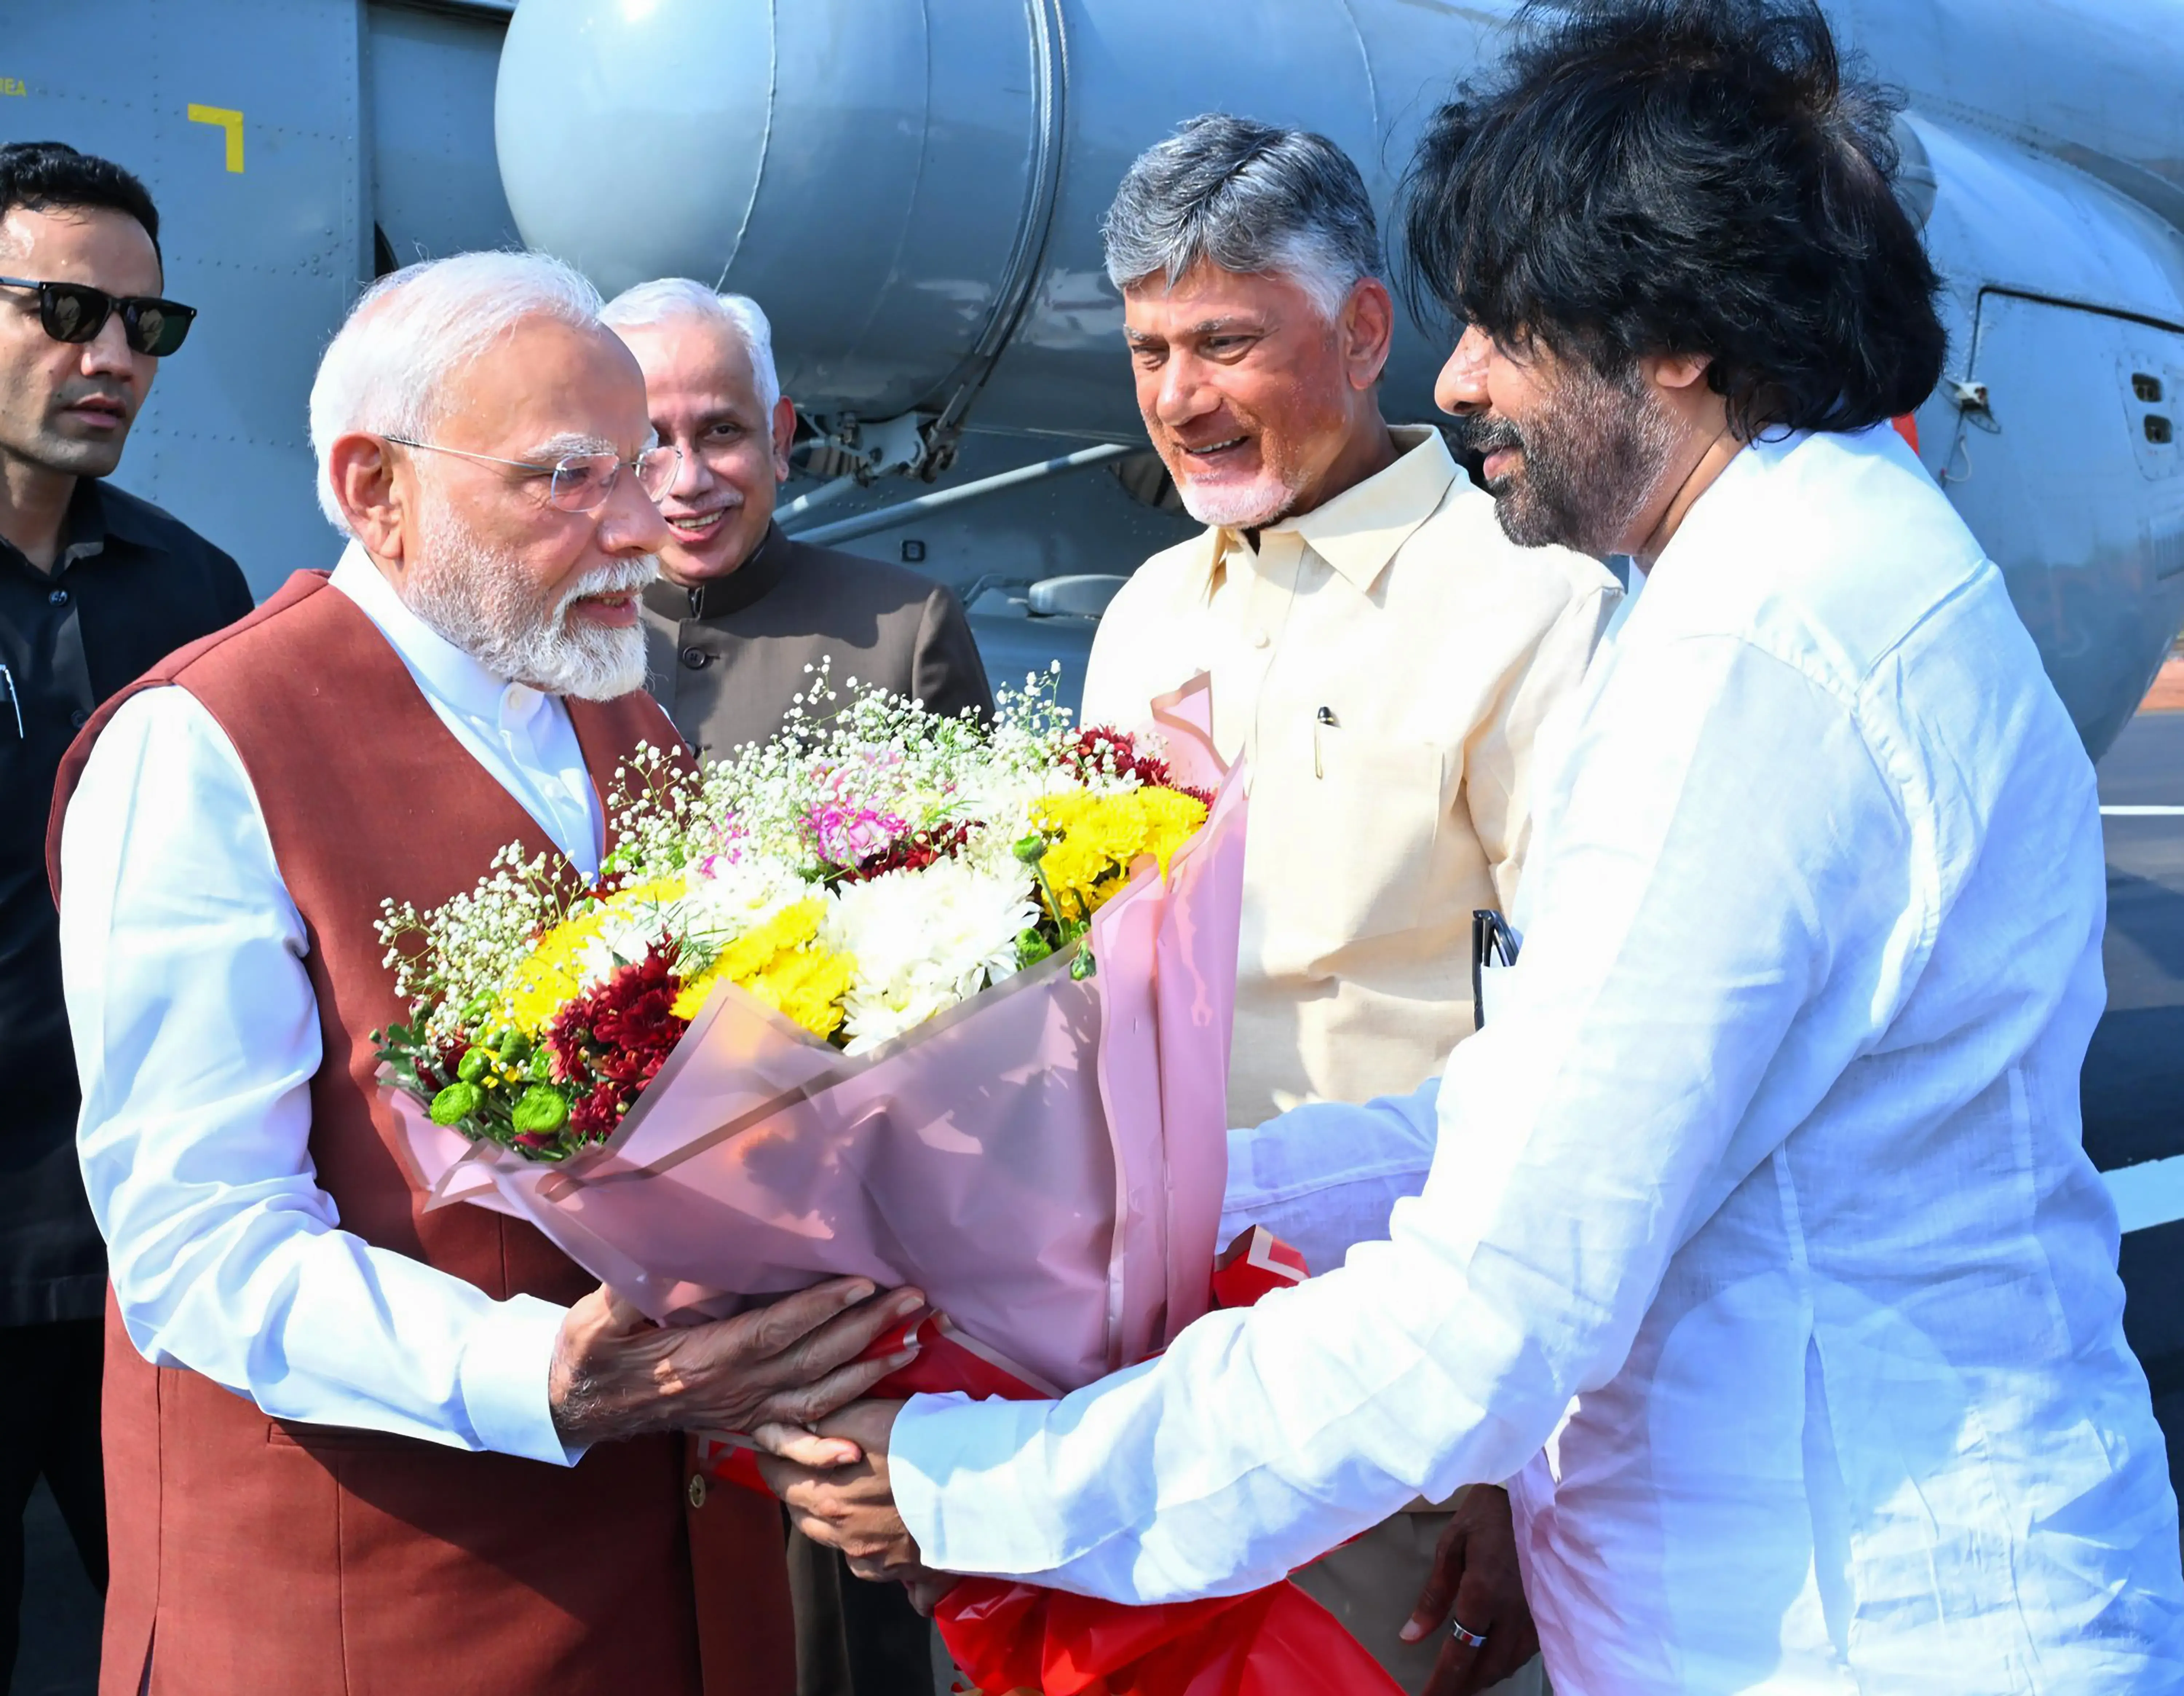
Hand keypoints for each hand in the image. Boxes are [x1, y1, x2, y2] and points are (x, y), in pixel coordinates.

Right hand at [548, 1279, 922, 1456]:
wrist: (580, 1405)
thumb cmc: (591, 1354)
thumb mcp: (595, 1320)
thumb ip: (625, 1293)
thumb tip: (646, 1260)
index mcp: (706, 1358)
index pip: (774, 1328)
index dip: (818, 1307)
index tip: (860, 1282)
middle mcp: (734, 1389)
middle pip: (812, 1358)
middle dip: (866, 1328)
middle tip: (915, 1299)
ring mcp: (742, 1411)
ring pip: (815, 1395)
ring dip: (866, 1370)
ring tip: (913, 1342)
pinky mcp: (742, 1425)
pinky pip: (789, 1442)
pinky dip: (822, 1447)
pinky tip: (855, 1449)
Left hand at [756, 1400, 924, 1581]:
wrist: (983, 1486)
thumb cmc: (925, 1444)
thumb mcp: (870, 1417)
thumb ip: (827, 1423)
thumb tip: (796, 1426)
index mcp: (826, 1498)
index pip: (777, 1479)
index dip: (773, 1459)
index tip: (776, 1446)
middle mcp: (843, 1536)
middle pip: (802, 1513)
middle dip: (798, 1489)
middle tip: (809, 1467)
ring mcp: (873, 1560)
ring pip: (834, 1541)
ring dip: (832, 1520)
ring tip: (850, 1494)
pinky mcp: (903, 1574)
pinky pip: (872, 1564)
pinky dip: (871, 1549)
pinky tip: (886, 1529)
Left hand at [1400, 1485, 1539, 1695]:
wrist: (1539, 1496)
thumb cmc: (1489, 1514)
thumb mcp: (1452, 1545)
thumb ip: (1433, 1595)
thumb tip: (1411, 1636)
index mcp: (1482, 1594)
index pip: (1460, 1653)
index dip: (1444, 1683)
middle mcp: (1512, 1613)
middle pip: (1487, 1668)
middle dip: (1464, 1686)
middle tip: (1443, 1693)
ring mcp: (1535, 1614)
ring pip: (1509, 1664)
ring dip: (1485, 1677)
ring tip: (1463, 1682)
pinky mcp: (1548, 1610)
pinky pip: (1525, 1650)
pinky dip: (1506, 1662)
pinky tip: (1492, 1660)